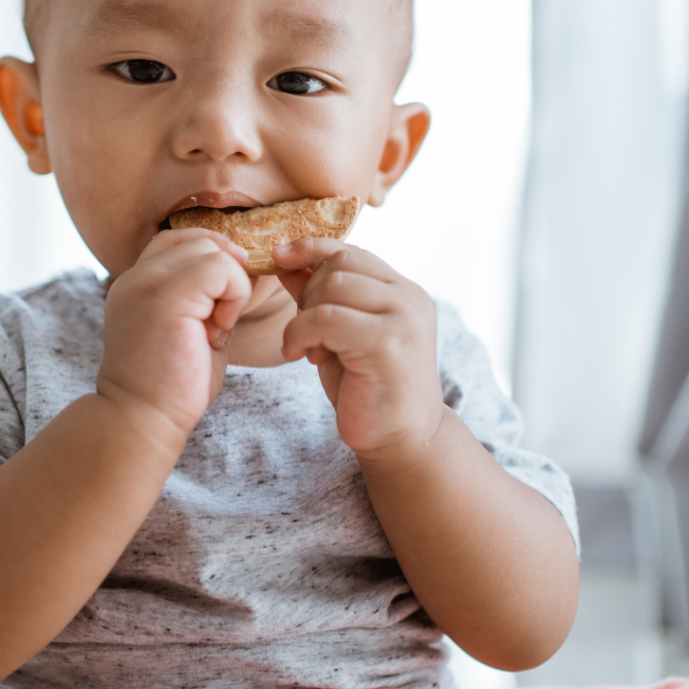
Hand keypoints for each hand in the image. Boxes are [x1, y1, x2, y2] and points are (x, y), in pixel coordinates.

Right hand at [97, 229, 251, 434]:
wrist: (143, 422)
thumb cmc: (172, 387)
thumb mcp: (192, 327)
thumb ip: (210, 294)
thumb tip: (245, 265)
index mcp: (138, 282)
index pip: (181, 239)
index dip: (213, 260)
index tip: (220, 305)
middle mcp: (137, 275)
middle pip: (203, 241)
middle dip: (225, 278)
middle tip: (216, 324)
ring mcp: (147, 282)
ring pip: (215, 251)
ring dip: (232, 289)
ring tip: (214, 330)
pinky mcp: (166, 296)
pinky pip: (222, 269)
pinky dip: (234, 297)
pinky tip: (218, 332)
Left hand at [274, 239, 443, 462]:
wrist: (400, 440)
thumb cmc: (367, 387)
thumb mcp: (339, 334)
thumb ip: (320, 296)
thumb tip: (287, 261)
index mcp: (402, 291)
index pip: (351, 251)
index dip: (311, 248)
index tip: (279, 255)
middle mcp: (409, 297)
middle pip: (340, 265)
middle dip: (308, 292)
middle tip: (304, 331)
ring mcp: (403, 318)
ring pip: (333, 285)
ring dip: (305, 315)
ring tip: (307, 348)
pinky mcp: (389, 342)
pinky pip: (328, 317)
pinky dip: (302, 332)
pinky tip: (300, 355)